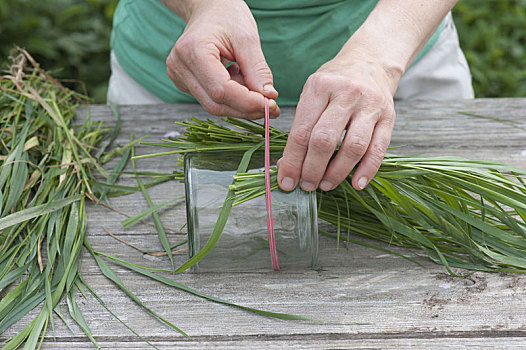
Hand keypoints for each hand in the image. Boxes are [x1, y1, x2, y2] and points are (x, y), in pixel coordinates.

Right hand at [165, 0, 279, 118]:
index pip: (221, 90)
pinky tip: (238, 78)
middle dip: (246, 108)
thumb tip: (269, 98)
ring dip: (240, 103)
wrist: (208, 9)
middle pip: (216, 103)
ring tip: (253, 83)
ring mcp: (179, 77)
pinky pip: (211, 100)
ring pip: (214, 105)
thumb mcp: (247, 38)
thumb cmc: (227, 17)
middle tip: (271, 106)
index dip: (247, 102)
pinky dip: (232, 97)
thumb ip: (258, 70)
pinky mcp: (184, 83)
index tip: (271, 104)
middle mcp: (179, 67)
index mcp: (192, 51)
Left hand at [277, 55, 397, 191]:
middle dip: (312, 170)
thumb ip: (301, 125)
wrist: (371, 60)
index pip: (302, 131)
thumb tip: (288, 166)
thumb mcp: (312, 91)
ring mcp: (370, 105)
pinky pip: (379, 149)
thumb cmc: (334, 82)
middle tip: (306, 186)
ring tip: (325, 185)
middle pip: (325, 140)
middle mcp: (346, 94)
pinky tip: (356, 184)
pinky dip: (367, 170)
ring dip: (337, 173)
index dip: (292, 161)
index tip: (286, 181)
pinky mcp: (389, 116)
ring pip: (353, 147)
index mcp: (320, 86)